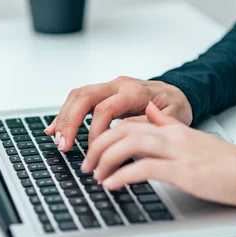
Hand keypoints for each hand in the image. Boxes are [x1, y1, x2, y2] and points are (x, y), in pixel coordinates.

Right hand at [45, 76, 192, 151]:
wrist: (179, 92)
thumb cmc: (176, 106)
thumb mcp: (173, 119)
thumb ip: (149, 124)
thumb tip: (123, 132)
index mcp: (134, 92)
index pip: (105, 108)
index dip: (96, 131)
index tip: (95, 151)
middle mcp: (118, 85)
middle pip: (84, 96)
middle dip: (70, 121)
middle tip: (63, 144)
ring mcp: (109, 87)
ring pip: (78, 96)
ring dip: (64, 117)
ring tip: (57, 138)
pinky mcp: (104, 93)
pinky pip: (79, 100)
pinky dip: (66, 113)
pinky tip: (56, 128)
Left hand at [82, 102, 235, 207]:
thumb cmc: (221, 162)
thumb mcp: (191, 138)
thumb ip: (168, 124)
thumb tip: (151, 113)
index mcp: (169, 128)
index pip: (127, 124)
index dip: (105, 135)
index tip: (93, 151)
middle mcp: (170, 135)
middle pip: (122, 130)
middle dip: (98, 146)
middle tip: (87, 165)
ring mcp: (176, 151)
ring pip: (129, 144)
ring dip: (106, 159)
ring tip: (95, 175)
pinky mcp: (182, 171)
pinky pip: (144, 167)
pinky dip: (123, 175)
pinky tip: (112, 185)